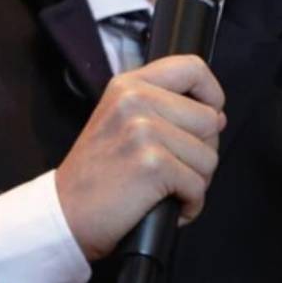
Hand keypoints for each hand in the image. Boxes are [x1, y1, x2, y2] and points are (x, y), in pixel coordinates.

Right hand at [55, 55, 226, 261]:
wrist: (65, 215)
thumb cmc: (97, 175)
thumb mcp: (120, 120)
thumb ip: (163, 107)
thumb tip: (217, 116)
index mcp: (128, 85)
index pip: (192, 67)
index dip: (211, 94)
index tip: (208, 116)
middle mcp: (135, 100)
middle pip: (210, 120)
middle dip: (203, 151)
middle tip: (174, 168)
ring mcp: (144, 131)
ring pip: (209, 156)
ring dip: (196, 181)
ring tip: (165, 188)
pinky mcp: (152, 165)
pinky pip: (198, 186)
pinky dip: (190, 205)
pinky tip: (167, 206)